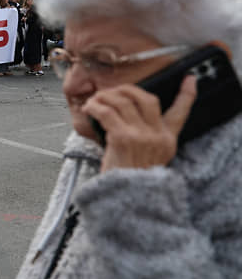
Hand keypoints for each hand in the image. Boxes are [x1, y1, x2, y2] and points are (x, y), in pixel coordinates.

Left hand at [81, 76, 197, 171]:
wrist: (126, 200)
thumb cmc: (129, 179)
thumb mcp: (148, 158)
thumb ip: (145, 137)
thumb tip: (124, 112)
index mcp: (167, 140)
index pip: (181, 112)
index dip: (187, 94)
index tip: (190, 79)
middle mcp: (158, 136)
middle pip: (146, 98)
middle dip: (126, 89)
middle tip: (111, 91)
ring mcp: (142, 136)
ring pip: (123, 102)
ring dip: (104, 97)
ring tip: (94, 101)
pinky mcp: (123, 138)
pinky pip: (106, 112)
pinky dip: (94, 107)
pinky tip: (88, 109)